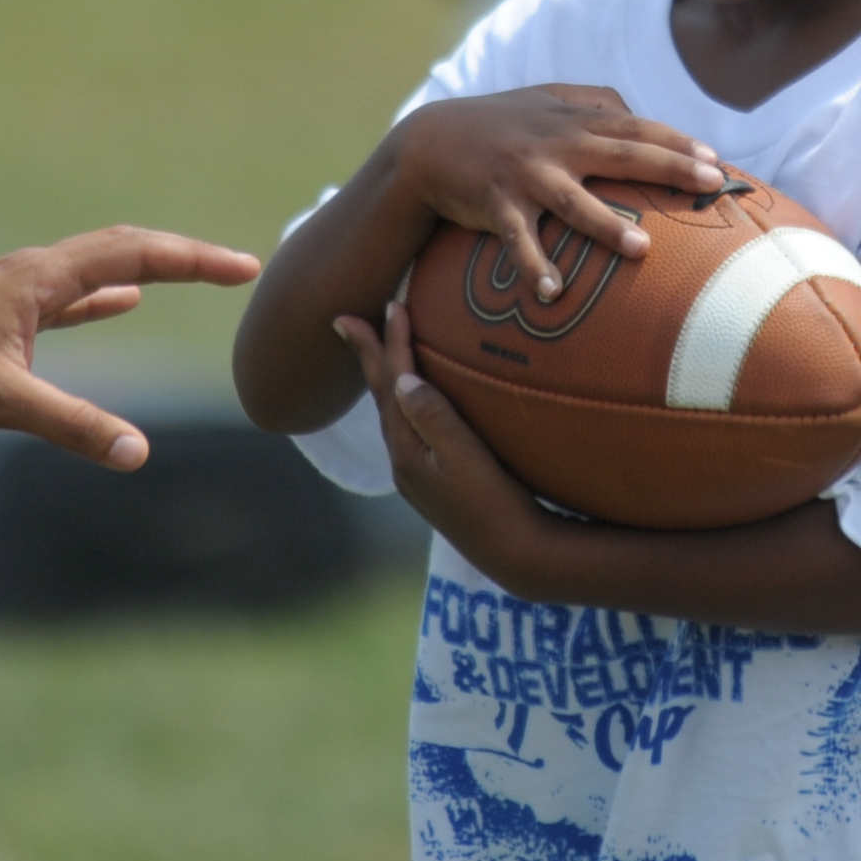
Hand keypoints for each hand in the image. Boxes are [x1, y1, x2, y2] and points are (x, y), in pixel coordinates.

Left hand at [0, 227, 259, 470]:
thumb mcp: (0, 401)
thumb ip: (71, 424)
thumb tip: (137, 451)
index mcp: (38, 278)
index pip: (133, 253)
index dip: (193, 259)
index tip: (244, 266)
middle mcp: (32, 273)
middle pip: (123, 249)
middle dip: (182, 257)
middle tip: (236, 267)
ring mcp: (16, 291)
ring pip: (98, 270)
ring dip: (149, 269)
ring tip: (194, 273)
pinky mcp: (2, 314)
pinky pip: (72, 296)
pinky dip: (106, 297)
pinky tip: (126, 303)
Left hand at [334, 299, 545, 582]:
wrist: (516, 556)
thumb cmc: (497, 504)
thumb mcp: (467, 458)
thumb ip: (435, 417)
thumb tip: (404, 380)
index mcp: (407, 450)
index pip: (393, 384)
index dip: (390, 343)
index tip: (390, 304)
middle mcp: (404, 461)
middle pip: (381, 395)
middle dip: (368, 355)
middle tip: (344, 319)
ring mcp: (418, 473)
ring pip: (392, 411)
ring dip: (383, 376)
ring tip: (374, 350)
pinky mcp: (435, 481)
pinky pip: (408, 426)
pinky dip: (403, 400)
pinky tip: (412, 398)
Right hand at [398, 85, 723, 299]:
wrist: (426, 143)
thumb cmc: (493, 123)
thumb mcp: (541, 100)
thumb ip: (588, 101)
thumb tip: (635, 110)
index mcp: (571, 120)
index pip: (635, 126)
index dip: (677, 141)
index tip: (717, 160)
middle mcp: (554, 143)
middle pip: (621, 154)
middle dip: (669, 167)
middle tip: (711, 183)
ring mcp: (525, 174)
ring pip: (573, 200)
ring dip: (607, 225)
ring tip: (643, 249)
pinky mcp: (495, 203)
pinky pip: (518, 239)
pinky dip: (533, 265)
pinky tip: (552, 293)